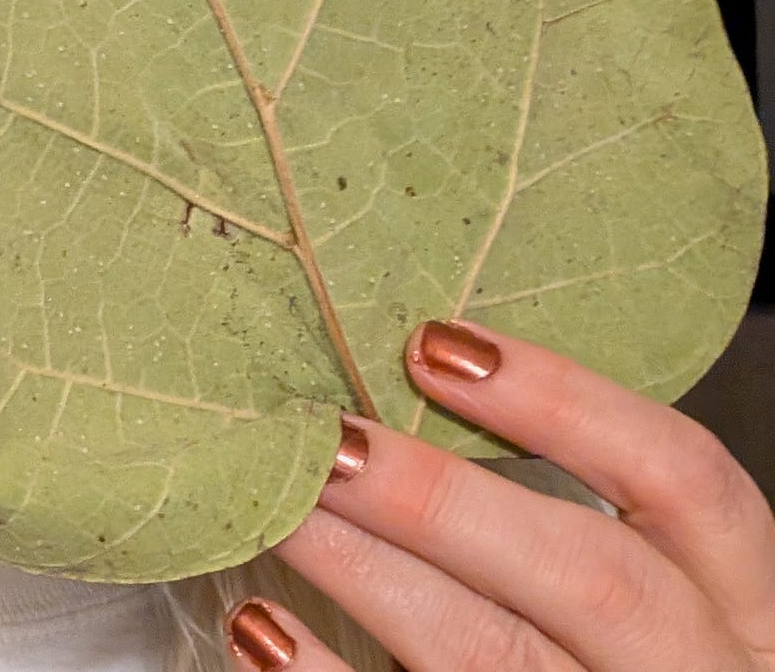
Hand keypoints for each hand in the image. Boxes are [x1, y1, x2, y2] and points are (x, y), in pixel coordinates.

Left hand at [224, 319, 774, 670]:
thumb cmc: (620, 661)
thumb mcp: (652, 595)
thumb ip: (567, 512)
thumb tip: (412, 375)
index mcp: (739, 602)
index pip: (679, 473)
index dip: (562, 399)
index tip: (434, 343)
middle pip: (586, 575)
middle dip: (440, 498)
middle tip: (327, 438)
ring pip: (489, 657)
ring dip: (366, 571)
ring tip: (277, 505)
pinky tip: (257, 627)